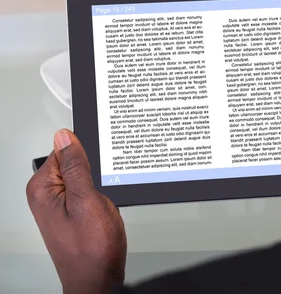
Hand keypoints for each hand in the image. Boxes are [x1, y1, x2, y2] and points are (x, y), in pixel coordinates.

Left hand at [26, 130, 126, 293]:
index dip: (86, 154)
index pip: (63, 150)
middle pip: (74, 162)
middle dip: (95, 172)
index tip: (98, 167)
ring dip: (100, 186)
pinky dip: (101, 196)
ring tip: (102, 206)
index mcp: (42, 188)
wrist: (98, 278)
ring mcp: (60, 205)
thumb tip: (65, 137)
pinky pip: (88, 192)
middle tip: (100, 193)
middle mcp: (47, 195)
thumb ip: (75, 165)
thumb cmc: (90, 248)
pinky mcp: (73, 213)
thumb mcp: (86, 199)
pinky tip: (103, 210)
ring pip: (85, 178)